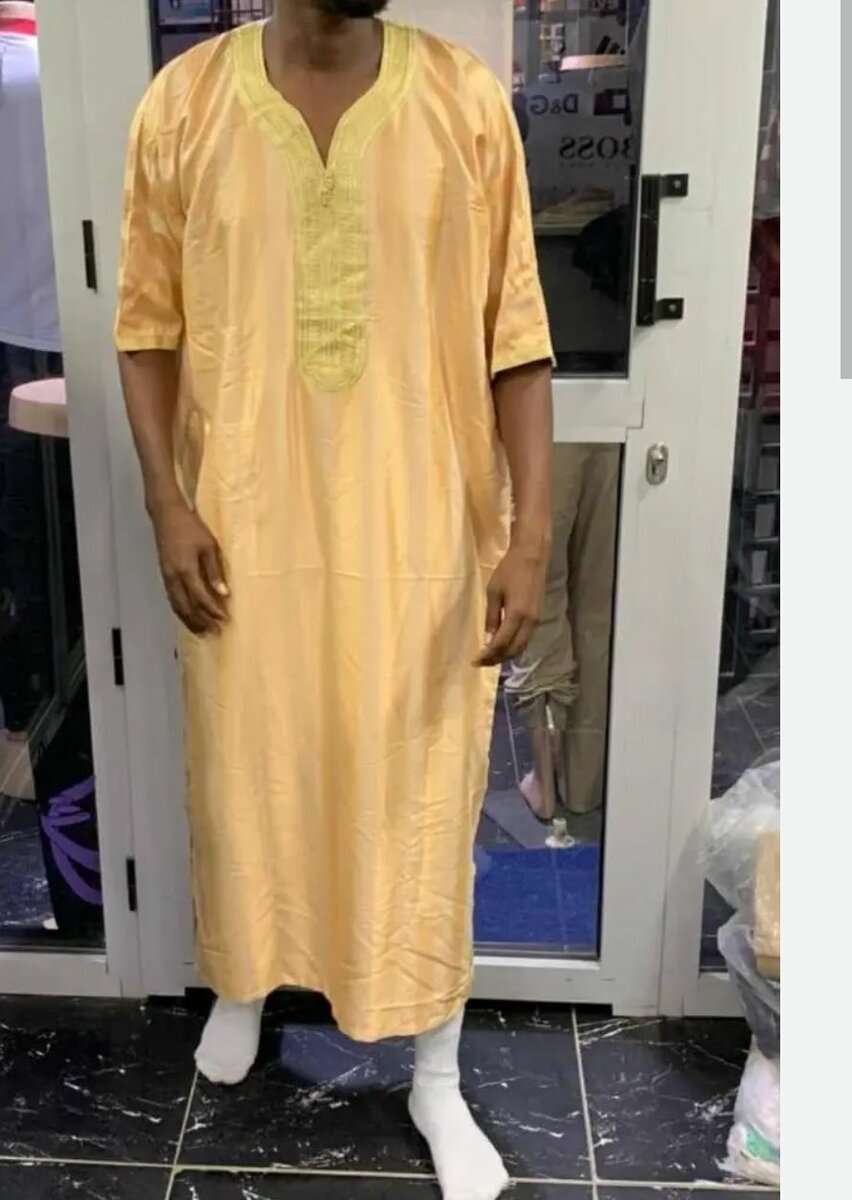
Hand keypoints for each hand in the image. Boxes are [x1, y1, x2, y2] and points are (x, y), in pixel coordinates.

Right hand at [150, 500, 228, 634]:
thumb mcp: (209, 546)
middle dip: (201, 621)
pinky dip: (181, 611)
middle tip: (215, 633)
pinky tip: (188, 616)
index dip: (213, 611)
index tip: (225, 620)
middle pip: (187, 607)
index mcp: (186, 570)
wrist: (166, 515)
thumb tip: (224, 593)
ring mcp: (167, 577)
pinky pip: (172, 599)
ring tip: (202, 632)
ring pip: (177, 606)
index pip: (201, 597)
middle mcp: (174, 577)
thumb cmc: (191, 527)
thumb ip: (215, 571)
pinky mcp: (164, 575)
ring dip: (190, 620)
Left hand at [474, 541, 547, 667]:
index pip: (501, 644)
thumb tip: (487, 642)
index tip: (474, 661)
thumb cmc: (508, 571)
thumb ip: (491, 618)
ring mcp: (536, 621)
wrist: (532, 557)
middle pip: (513, 650)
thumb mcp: (493, 593)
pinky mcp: (538, 618)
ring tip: (490, 656)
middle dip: (497, 659)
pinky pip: (526, 639)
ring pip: (522, 647)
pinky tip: (503, 645)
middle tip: (481, 662)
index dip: (488, 656)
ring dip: (506, 655)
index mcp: (517, 615)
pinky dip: (514, 647)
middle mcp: (529, 622)